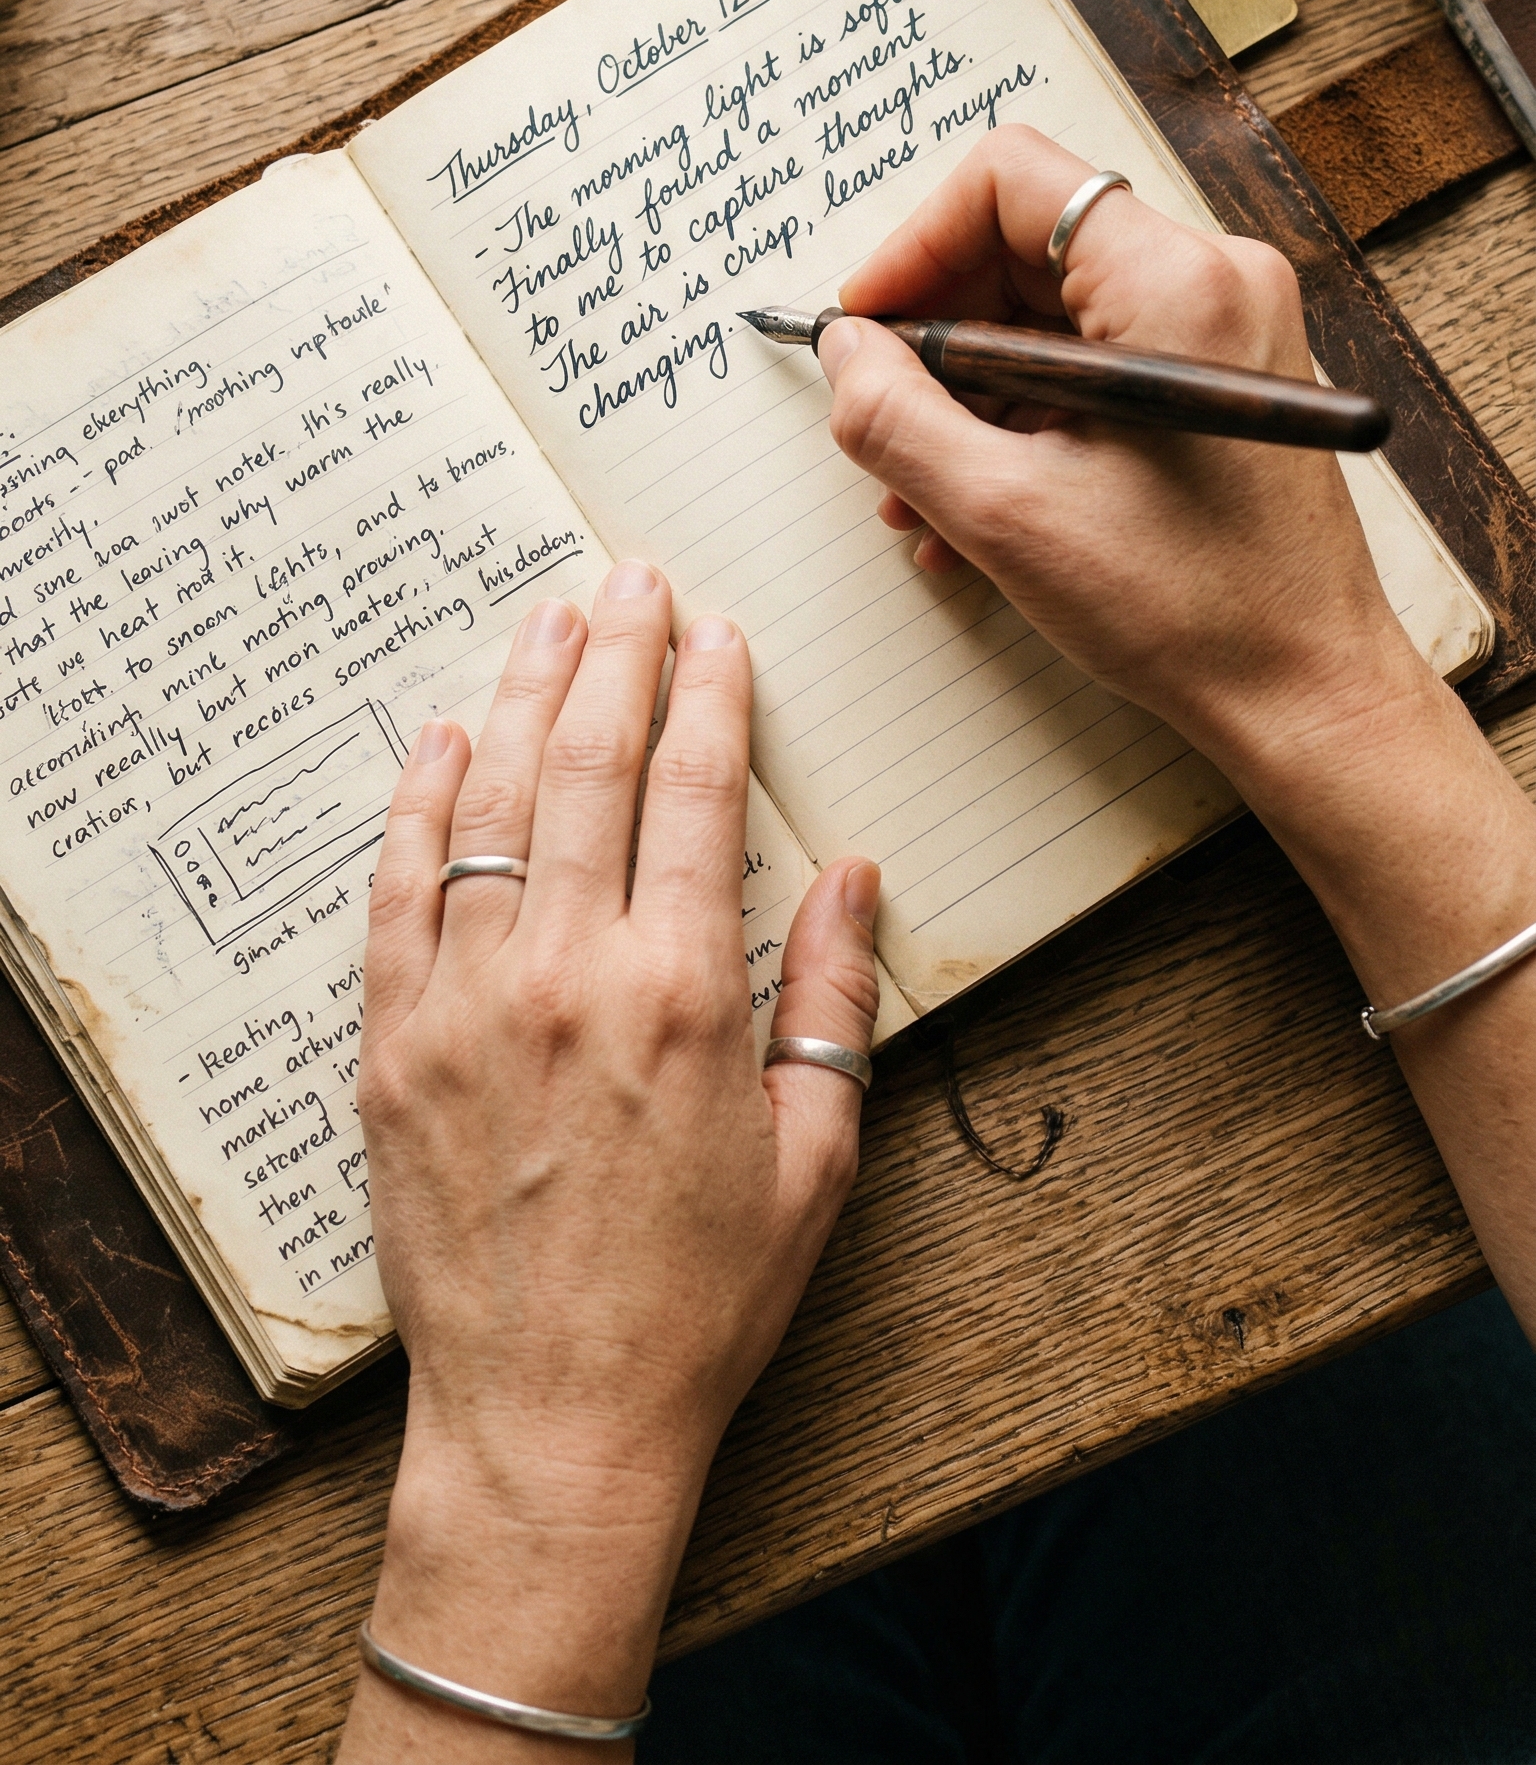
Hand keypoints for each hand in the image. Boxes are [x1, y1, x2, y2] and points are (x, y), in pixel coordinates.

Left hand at [340, 562, 878, 1760]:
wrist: (554, 1423)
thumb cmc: (700, 1303)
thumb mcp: (814, 1157)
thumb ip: (832, 995)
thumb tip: (850, 872)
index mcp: (684, 994)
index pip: (693, 793)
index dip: (708, 696)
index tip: (715, 632)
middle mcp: (569, 974)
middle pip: (588, 767)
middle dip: (616, 656)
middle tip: (630, 581)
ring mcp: (467, 1004)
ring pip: (490, 806)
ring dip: (521, 698)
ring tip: (549, 620)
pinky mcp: (393, 1047)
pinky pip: (399, 893)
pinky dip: (418, 806)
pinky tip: (439, 739)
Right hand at [822, 122, 1399, 775]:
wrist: (1308, 693)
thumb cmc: (1189, 607)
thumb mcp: (1003, 511)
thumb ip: (894, 416)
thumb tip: (843, 350)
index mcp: (1172, 280)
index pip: (1008, 179)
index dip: (913, 246)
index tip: (865, 328)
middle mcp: (1212, 278)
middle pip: (1024, 244)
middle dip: (936, 336)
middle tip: (880, 420)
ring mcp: (1224, 327)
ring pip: (1050, 313)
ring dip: (969, 394)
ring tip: (919, 493)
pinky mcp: (1219, 378)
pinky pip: (1092, 360)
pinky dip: (1025, 417)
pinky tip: (977, 505)